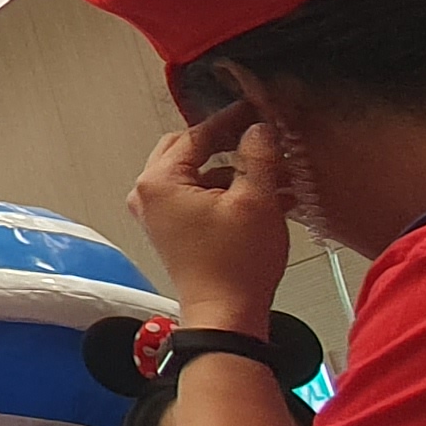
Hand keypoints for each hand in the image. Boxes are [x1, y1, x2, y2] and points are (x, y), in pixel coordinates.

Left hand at [128, 102, 290, 329]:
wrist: (226, 316)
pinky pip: (198, 196)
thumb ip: (257, 155)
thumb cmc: (237, 263)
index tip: (258, 109)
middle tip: (263, 138)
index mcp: (159, 180)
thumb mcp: (256, 200)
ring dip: (235, 171)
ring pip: (197, 174)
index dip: (232, 120)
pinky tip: (269, 196)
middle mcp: (148, 193)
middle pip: (190, 149)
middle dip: (229, 144)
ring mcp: (157, 214)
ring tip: (277, 172)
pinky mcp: (172, 230)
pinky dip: (228, 192)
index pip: (197, 133)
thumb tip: (259, 127)